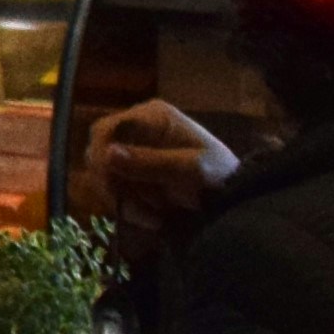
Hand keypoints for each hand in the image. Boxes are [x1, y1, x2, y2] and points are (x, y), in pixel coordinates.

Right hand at [73, 99, 236, 237]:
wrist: (234, 197)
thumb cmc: (218, 177)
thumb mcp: (189, 169)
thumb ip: (149, 162)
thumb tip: (106, 154)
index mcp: (152, 116)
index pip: (105, 130)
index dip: (101, 158)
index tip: (112, 187)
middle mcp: (137, 127)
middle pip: (98, 151)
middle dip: (112, 183)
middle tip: (131, 208)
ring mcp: (134, 149)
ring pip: (103, 173)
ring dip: (122, 199)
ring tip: (151, 216)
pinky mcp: (134, 170)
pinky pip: (115, 187)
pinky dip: (128, 205)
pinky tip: (150, 217)